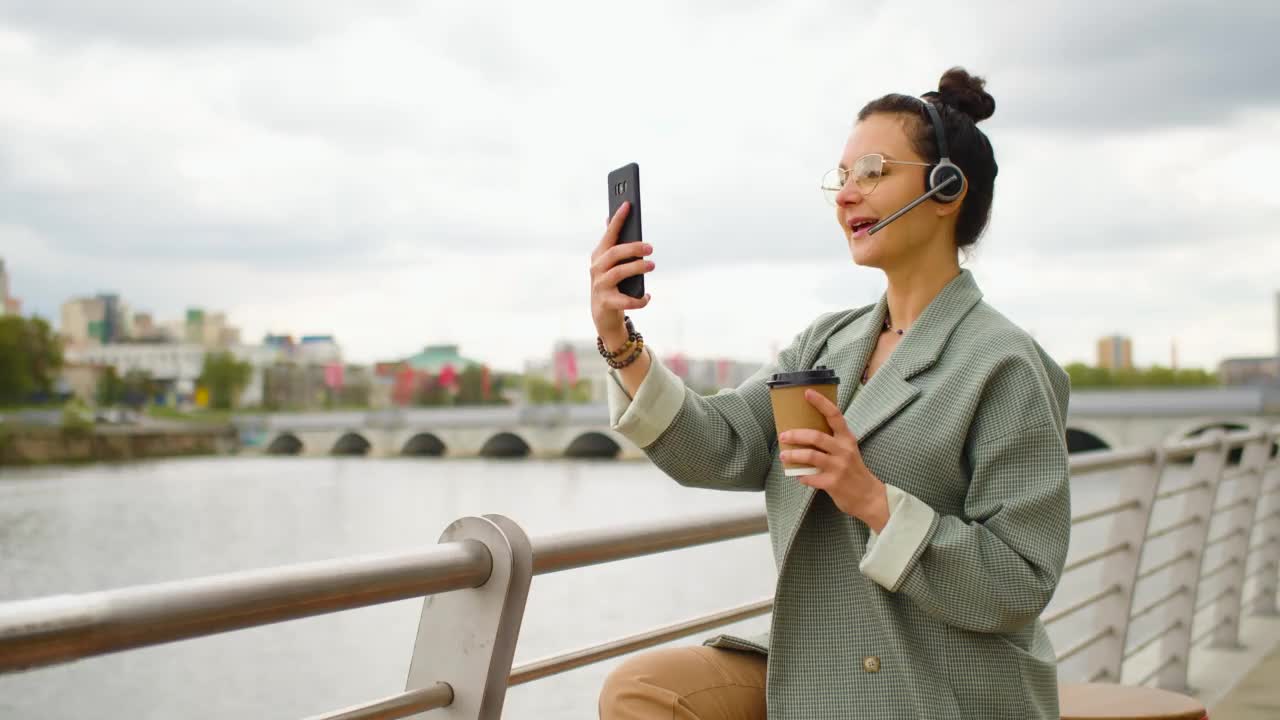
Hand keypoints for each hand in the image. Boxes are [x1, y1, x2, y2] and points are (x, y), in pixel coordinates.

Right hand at [589, 201, 653, 341]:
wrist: (603, 315)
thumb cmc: (612, 284)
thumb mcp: (611, 264)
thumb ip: (614, 243)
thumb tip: (612, 217)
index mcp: (599, 256)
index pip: (609, 235)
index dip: (618, 219)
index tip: (628, 204)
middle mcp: (596, 269)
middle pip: (614, 253)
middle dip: (633, 248)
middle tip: (651, 248)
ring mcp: (599, 286)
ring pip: (618, 273)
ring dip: (637, 268)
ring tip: (651, 265)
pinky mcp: (606, 303)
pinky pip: (625, 300)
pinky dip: (639, 299)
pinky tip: (647, 296)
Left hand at [777, 389, 889, 531]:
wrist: (869, 497)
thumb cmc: (854, 471)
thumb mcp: (848, 451)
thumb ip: (832, 441)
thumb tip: (805, 433)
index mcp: (847, 439)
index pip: (835, 416)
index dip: (821, 403)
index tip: (807, 393)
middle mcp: (844, 450)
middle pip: (816, 437)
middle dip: (796, 435)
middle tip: (783, 436)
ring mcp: (839, 467)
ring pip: (811, 456)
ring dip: (794, 455)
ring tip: (783, 456)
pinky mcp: (833, 483)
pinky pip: (810, 477)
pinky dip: (801, 476)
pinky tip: (798, 475)